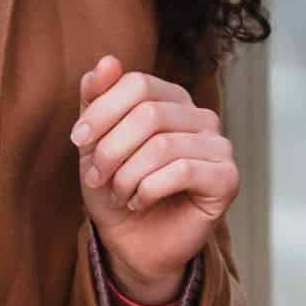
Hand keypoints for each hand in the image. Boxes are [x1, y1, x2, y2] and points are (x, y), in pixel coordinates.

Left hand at [72, 54, 236, 303]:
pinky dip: (149, 190)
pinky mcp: (227, 178)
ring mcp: (219, 146)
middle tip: (97, 177)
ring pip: (162, 145)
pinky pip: (183, 171)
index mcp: (172, 100)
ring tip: (120, 195)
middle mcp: (201, 117)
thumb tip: (107, 61)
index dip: (102, 111)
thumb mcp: (95, 143)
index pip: (137, 83)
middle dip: (112, 149)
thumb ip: (97, 99)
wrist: (133, 244)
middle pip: (149, 113)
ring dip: (128, 176)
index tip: (78, 140)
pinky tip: (140, 202)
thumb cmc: (116, 190)